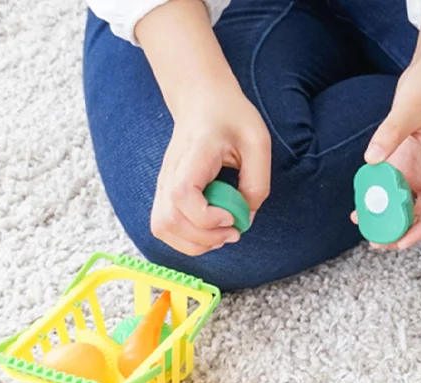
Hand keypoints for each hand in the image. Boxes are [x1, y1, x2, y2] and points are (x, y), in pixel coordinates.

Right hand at [151, 80, 270, 255]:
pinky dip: (187, 240)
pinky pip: (165, 227)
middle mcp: (170, 172)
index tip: (231, 217)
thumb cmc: (231, 117)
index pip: (182, 195)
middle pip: (169, 221)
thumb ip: (257, 183)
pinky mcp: (165, 193)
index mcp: (194, 155)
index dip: (206, 218)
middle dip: (205, 239)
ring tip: (221, 234)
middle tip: (233, 231)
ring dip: (195, 243)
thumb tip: (245, 218)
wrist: (202, 99)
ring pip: (162, 228)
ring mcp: (164, 184)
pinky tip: (209, 231)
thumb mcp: (257, 143)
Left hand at [355, 59, 420, 249]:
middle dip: (401, 231)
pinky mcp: (407, 161)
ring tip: (365, 227)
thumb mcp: (410, 106)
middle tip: (376, 241)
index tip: (401, 242)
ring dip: (388, 217)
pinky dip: (379, 197)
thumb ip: (390, 133)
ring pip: (406, 203)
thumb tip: (371, 159)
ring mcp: (420, 168)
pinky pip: (393, 186)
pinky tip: (361, 204)